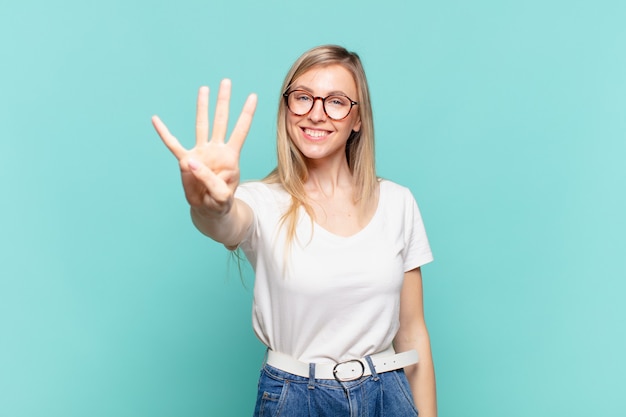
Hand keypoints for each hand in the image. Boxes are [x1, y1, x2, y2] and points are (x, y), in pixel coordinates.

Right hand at [152, 80, 256, 216]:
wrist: (209, 210)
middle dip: (224, 101)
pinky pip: (173, 145)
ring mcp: (201, 153)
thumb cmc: (220, 201)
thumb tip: (190, 162)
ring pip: (201, 125)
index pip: (240, 131)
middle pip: (221, 120)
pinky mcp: (186, 161)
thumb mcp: (221, 196)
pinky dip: (164, 132)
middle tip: (226, 81)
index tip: (253, 96)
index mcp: (230, 156)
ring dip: (203, 107)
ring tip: (204, 88)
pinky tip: (156, 119)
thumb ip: (209, 180)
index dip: (247, 114)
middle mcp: (216, 149)